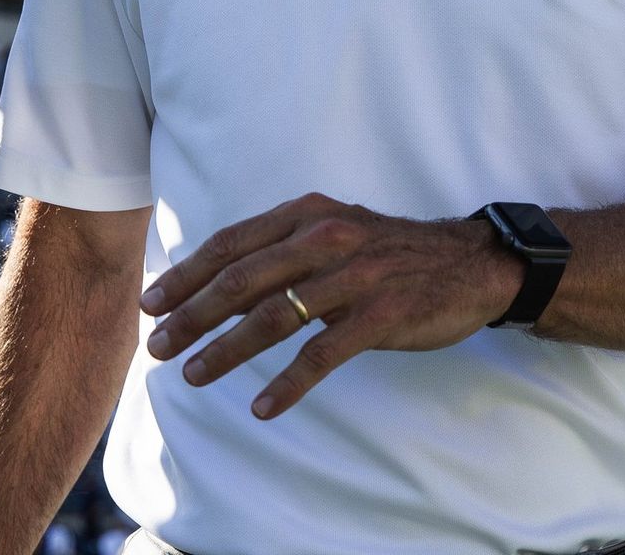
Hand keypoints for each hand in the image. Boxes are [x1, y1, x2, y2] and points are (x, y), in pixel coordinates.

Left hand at [139, 193, 523, 418]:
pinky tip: (263, 408)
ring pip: (273, 317)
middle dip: (192, 316)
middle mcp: (326, 239)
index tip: (153, 304)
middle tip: (159, 348)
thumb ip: (285, 248)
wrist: (472, 262)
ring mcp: (354, 276)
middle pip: (242, 281)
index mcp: (308, 215)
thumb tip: (219, 280)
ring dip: (227, 351)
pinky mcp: (381, 314)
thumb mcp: (336, 230)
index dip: (187, 274)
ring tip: (194, 377)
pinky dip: (288, 385)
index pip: (232, 244)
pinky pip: (322, 354)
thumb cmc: (392, 252)